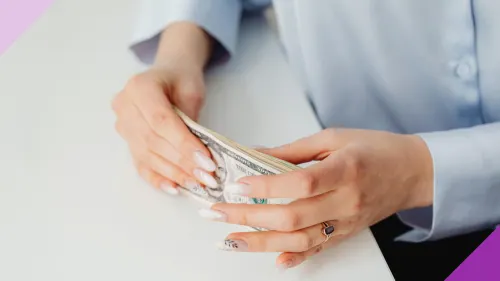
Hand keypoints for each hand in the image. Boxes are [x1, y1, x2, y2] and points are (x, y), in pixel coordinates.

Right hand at [112, 63, 216, 194]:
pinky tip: (175, 188)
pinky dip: (158, 178)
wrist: (166, 75)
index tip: (206, 161)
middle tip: (206, 177)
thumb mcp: (192, 91)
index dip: (183, 143)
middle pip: (153, 141)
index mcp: (139, 87)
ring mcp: (122, 125)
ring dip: (174, 173)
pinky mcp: (126, 141)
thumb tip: (199, 156)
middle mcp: (124, 106)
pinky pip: (140, 164)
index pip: (161, 121)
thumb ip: (190, 119)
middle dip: (182, 162)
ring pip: (147, 155)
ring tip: (197, 184)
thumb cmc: (181, 79)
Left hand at [199, 128, 433, 269]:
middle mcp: (346, 201)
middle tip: (217, 212)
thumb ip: (293, 150)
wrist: (411, 172)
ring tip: (230, 239)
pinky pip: (319, 250)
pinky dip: (295, 259)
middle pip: (293, 216)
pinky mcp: (347, 234)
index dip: (267, 185)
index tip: (237, 185)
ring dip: (261, 242)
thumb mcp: (334, 137)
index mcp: (345, 169)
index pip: (301, 183)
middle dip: (249, 216)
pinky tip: (273, 261)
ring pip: (300, 240)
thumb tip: (255, 154)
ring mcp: (347, 222)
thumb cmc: (374, 149)